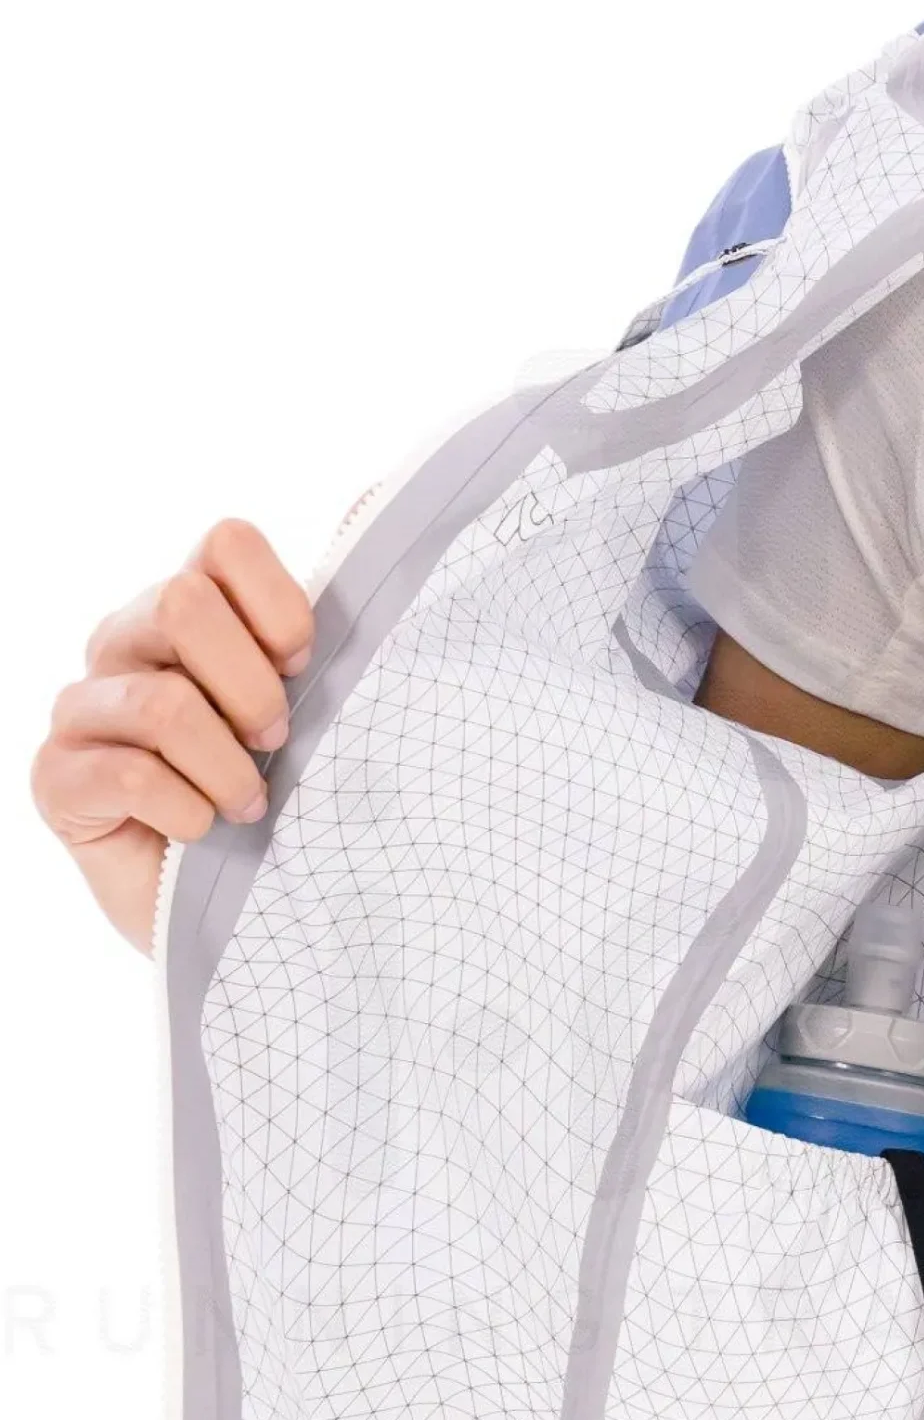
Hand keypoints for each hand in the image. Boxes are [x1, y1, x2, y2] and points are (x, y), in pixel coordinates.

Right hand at [32, 518, 313, 951]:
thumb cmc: (292, 803)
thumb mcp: (331, 713)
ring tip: (251, 806)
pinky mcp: (57, 779)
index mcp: (194, 608)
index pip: (226, 542)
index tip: (306, 666)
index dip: (278, 603)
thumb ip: (340, 621)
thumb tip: (370, 504)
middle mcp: (127, 641)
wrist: (249, 915)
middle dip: (252, 688)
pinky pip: (125, 775)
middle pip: (182, 604)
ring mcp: (84, 708)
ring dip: (228, 770)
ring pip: (164, 704)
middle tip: (279, 742)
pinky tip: (203, 835)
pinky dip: (187, 814)